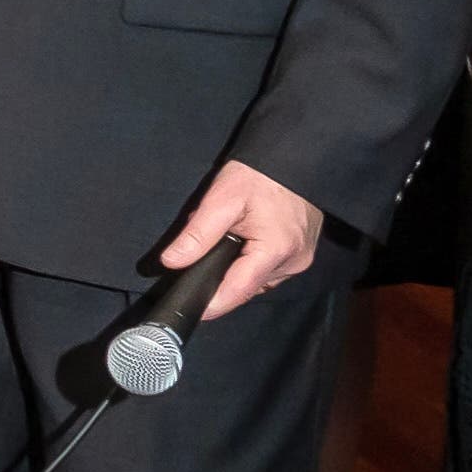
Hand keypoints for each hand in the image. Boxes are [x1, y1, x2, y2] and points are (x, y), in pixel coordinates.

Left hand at [159, 156, 324, 313]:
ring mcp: (300, 260)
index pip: (237, 291)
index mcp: (276, 251)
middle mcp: (293, 262)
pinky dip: (250, 263)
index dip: (213, 304)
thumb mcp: (221, 200)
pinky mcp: (300, 254)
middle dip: (220, 279)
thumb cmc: (260, 176)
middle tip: (202, 257)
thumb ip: (196, 234)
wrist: (296, 160)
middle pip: (246, 287)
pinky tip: (241, 244)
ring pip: (257, 280)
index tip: (192, 311)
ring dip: (236, 271)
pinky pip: (268, 270)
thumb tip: (171, 262)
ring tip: (224, 243)